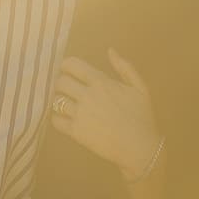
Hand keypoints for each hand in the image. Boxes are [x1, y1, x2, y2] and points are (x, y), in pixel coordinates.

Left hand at [50, 51, 159, 180]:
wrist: (140, 148)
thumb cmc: (142, 117)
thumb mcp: (140, 87)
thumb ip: (125, 67)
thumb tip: (110, 50)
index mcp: (101, 82)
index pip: (71, 65)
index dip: (66, 66)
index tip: (68, 72)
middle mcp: (87, 95)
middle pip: (60, 82)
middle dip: (61, 84)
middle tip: (67, 90)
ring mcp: (80, 114)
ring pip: (56, 100)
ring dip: (59, 101)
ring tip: (65, 105)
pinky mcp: (76, 132)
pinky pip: (56, 120)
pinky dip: (57, 118)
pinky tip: (65, 119)